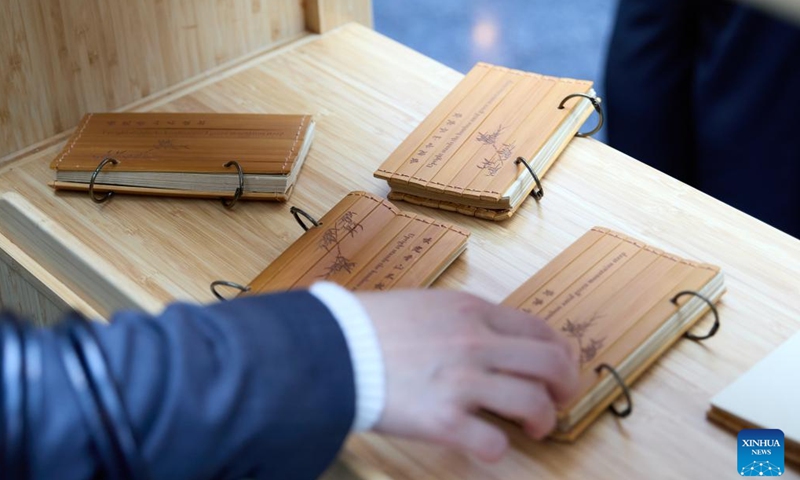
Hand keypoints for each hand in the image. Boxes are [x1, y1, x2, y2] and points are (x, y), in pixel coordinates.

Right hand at [354, 289, 577, 461]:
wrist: (332, 347)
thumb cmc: (370, 325)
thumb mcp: (425, 304)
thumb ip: (462, 317)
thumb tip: (489, 334)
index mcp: (472, 311)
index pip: (540, 328)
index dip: (560, 352)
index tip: (559, 367)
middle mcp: (476, 342)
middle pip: (550, 363)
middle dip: (566, 386)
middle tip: (560, 400)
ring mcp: (462, 381)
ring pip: (534, 403)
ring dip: (544, 419)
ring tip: (536, 428)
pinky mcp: (444, 420)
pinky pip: (493, 442)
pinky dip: (498, 449)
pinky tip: (489, 446)